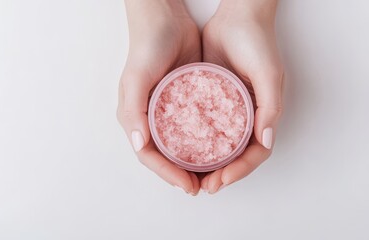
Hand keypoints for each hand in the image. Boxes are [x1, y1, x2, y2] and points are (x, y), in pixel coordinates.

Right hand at [117, 0, 200, 194]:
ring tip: (213, 174)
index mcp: (135, 118)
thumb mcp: (136, 78)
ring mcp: (168, 110)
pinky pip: (193, 128)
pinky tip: (218, 148)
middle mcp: (150, 118)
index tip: (189, 185)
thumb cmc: (146, 47)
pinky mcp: (184, 100)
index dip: (168, 174)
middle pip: (165, 156)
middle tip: (204, 186)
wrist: (165, 19)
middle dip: (182, 174)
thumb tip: (139, 144)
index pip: (149, 156)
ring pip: (180, 145)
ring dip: (194, 162)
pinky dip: (203, 141)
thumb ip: (134, 111)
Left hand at [201, 0, 283, 192]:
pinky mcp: (210, 100)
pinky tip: (181, 150)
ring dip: (206, 164)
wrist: (236, 17)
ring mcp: (228, 110)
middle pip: (235, 155)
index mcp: (263, 115)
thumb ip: (271, 107)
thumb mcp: (269, 73)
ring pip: (218, 146)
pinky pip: (204, 127)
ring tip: (189, 176)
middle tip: (201, 186)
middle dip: (220, 174)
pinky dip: (196, 142)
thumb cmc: (257, 43)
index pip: (254, 153)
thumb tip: (265, 141)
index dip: (239, 171)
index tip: (220, 181)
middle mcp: (246, 117)